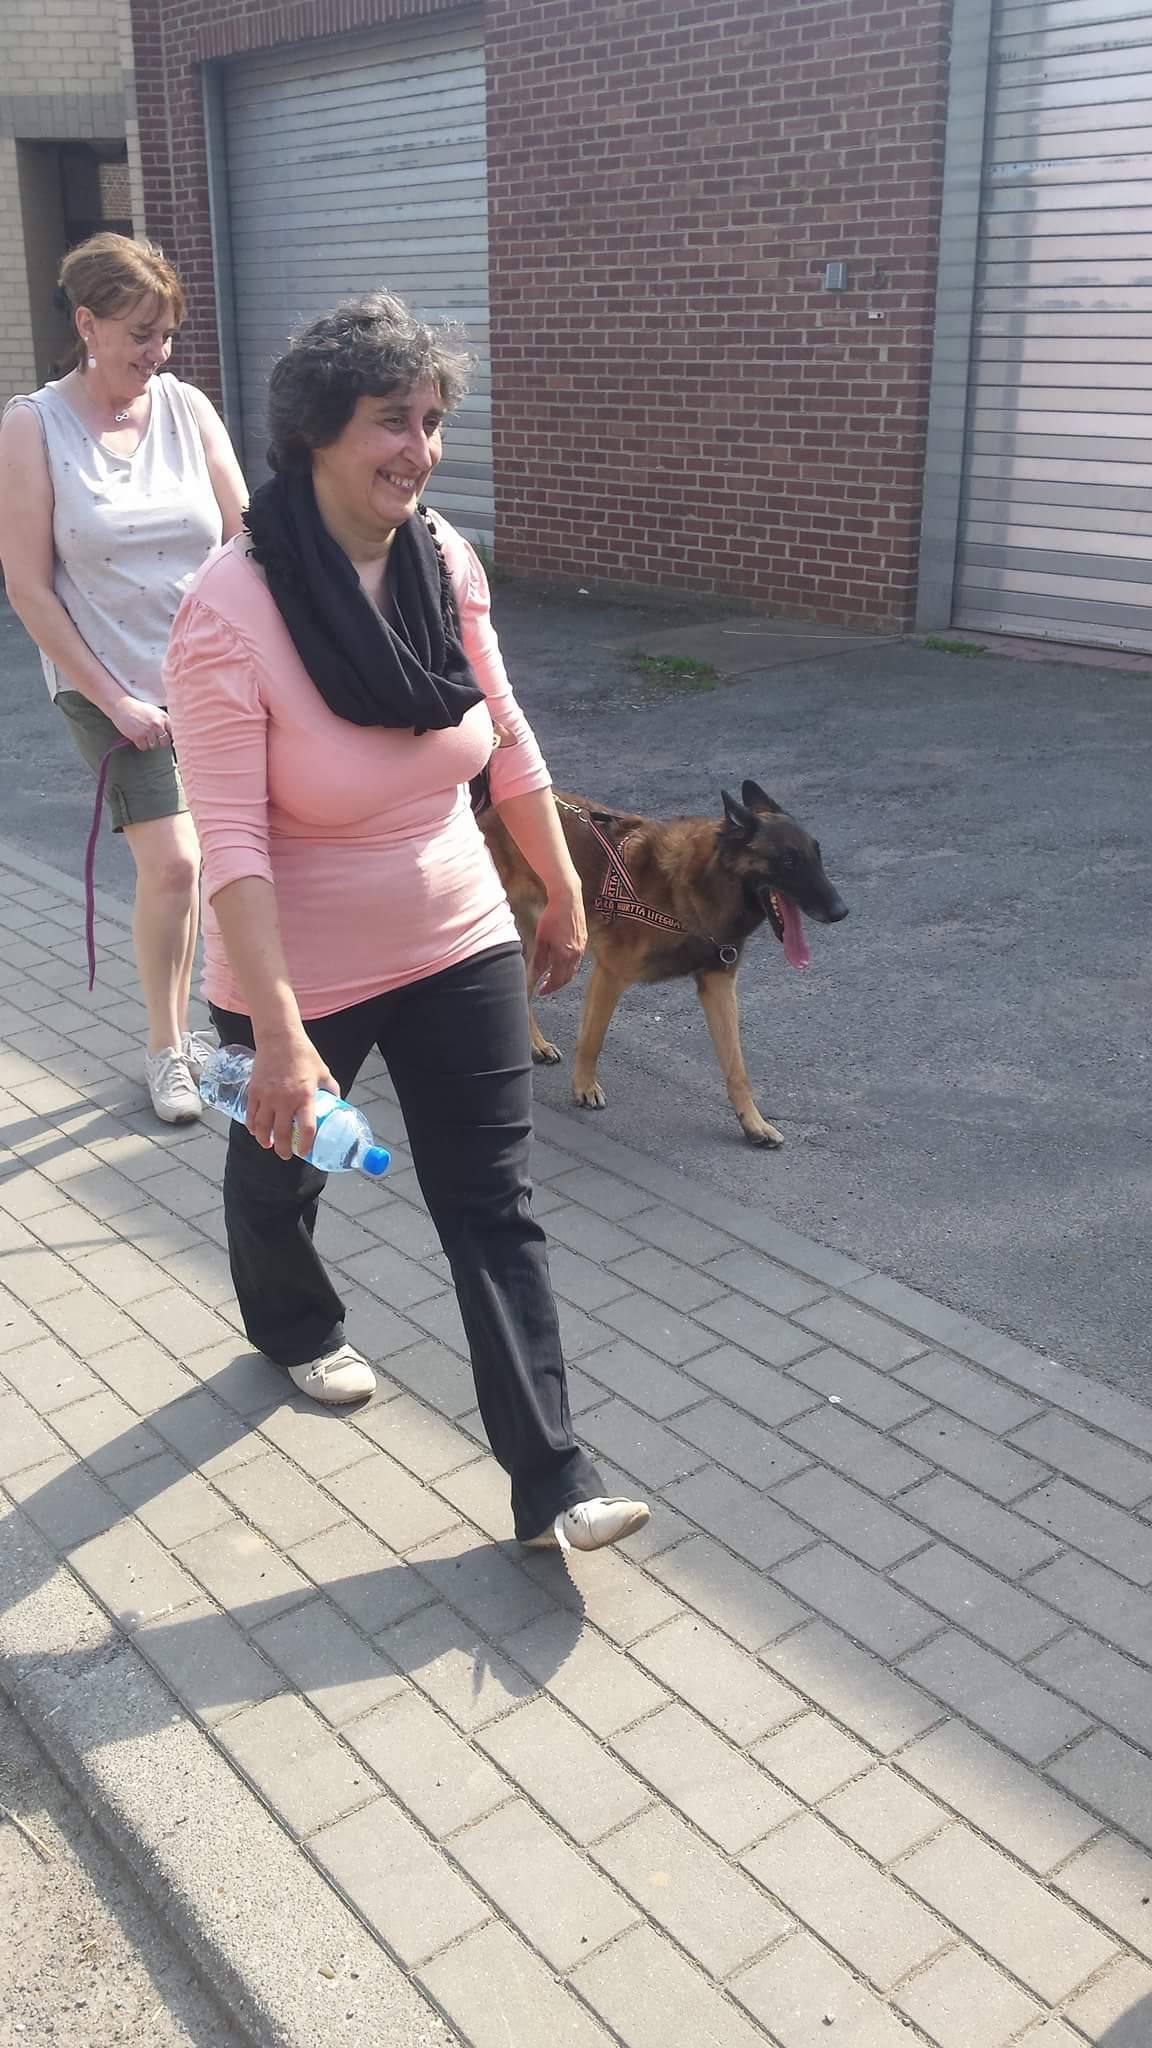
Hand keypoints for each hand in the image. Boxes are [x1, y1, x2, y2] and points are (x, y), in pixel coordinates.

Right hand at [110, 695, 171, 750]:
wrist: (122, 706)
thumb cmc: (138, 709)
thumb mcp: (155, 712)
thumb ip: (163, 722)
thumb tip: (171, 736)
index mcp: (164, 717)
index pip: (172, 734)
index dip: (167, 737)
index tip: (163, 738)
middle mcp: (157, 724)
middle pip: (164, 742)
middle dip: (159, 742)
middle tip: (153, 739)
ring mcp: (148, 731)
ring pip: (154, 746)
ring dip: (149, 744)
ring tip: (144, 736)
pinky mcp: (138, 736)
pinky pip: (144, 747)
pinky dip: (141, 745)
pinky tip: (138, 738)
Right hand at [244, 1029, 340, 1161]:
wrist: (279, 1038)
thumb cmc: (303, 1054)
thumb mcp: (323, 1072)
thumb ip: (330, 1088)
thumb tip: (335, 1102)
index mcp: (305, 1097)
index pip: (307, 1128)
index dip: (306, 1144)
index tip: (305, 1152)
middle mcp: (285, 1100)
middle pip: (282, 1134)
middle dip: (284, 1150)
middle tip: (286, 1155)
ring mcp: (267, 1096)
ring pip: (263, 1128)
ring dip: (265, 1141)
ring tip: (269, 1145)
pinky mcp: (254, 1091)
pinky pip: (251, 1115)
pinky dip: (252, 1127)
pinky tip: (255, 1131)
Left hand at [531, 880, 586, 995]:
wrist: (568, 899)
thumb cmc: (552, 917)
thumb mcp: (541, 939)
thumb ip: (539, 959)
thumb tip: (536, 974)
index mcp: (564, 956)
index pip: (557, 980)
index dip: (548, 988)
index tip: (540, 992)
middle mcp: (576, 955)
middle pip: (566, 978)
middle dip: (555, 984)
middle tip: (544, 987)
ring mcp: (582, 948)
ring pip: (573, 969)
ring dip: (562, 975)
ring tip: (550, 975)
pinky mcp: (584, 941)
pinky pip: (576, 960)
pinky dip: (567, 965)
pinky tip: (559, 961)